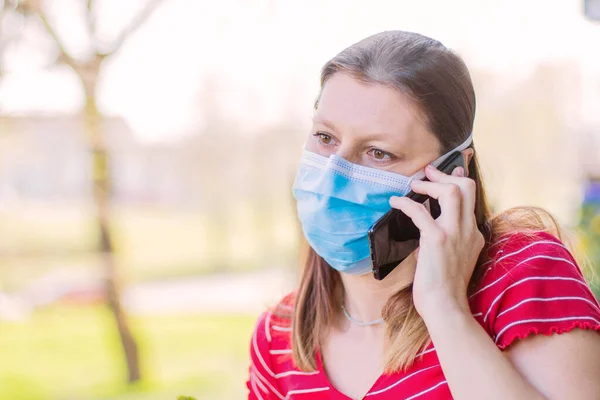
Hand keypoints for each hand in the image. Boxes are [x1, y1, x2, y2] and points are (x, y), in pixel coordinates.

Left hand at [389, 164, 484, 319]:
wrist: (446, 307)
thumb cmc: (444, 287)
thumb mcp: (453, 258)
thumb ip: (446, 239)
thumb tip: (426, 223)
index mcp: (474, 235)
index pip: (472, 199)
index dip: (459, 182)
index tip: (448, 173)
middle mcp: (469, 231)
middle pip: (466, 188)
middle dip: (446, 176)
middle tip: (428, 173)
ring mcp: (455, 233)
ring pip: (451, 192)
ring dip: (430, 185)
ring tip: (413, 185)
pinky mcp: (437, 240)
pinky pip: (420, 211)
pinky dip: (405, 203)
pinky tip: (395, 203)